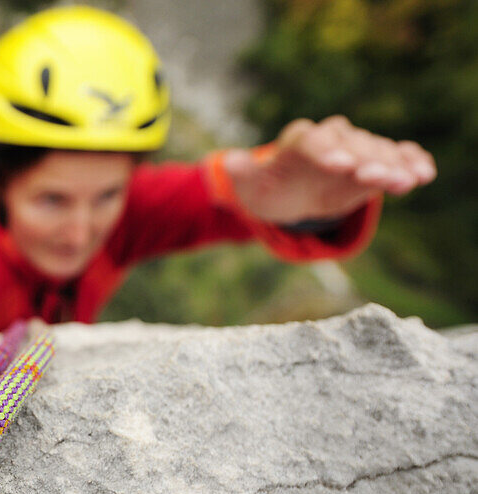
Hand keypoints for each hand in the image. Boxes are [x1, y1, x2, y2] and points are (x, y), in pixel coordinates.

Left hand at [223, 115, 436, 224]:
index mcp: (300, 140)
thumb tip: (231, 162)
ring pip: (378, 152)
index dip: (325, 151)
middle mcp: (332, 138)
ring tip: (407, 180)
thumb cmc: (268, 188)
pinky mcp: (375, 162)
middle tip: (374, 176)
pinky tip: (424, 174)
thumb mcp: (250, 185)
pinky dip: (411, 163)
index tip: (337, 164)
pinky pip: (398, 157)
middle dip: (363, 160)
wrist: (290, 194)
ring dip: (393, 165)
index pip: (313, 141)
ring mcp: (357, 148)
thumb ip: (242, 173)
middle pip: (351, 145)